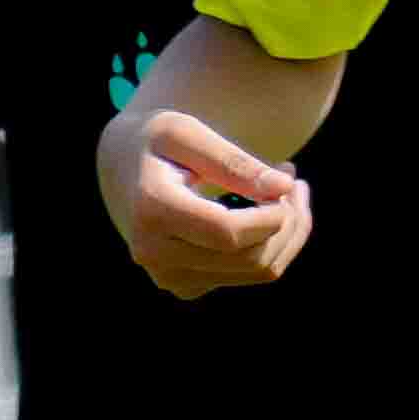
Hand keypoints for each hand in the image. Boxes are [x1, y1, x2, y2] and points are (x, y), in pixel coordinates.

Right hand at [102, 106, 311, 299]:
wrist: (124, 170)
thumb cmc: (157, 143)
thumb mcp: (187, 133)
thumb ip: (233, 161)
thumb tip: (283, 188)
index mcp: (152, 212)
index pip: (228, 233)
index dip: (272, 215)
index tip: (290, 182)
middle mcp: (155, 254)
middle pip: (250, 256)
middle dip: (289, 220)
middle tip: (295, 182)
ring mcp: (170, 277)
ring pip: (259, 270)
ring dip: (289, 232)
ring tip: (287, 191)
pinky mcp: (187, 287)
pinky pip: (251, 275)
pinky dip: (274, 245)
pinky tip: (266, 212)